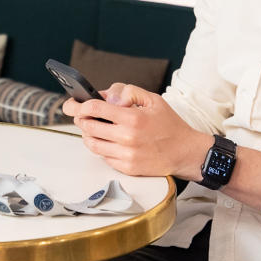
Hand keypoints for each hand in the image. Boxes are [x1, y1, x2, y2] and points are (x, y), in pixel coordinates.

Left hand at [62, 83, 211, 179]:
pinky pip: (104, 157)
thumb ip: (128, 92)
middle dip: (80, 119)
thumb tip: (107, 97)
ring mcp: (126, 155)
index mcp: (132, 118)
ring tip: (92, 128)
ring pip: (92, 144)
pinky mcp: (127, 168)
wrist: (186, 152)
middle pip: (88, 127)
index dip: (80, 106)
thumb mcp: (153, 99)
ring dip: (87, 134)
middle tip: (80, 115)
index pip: (94, 109)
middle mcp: (127, 137)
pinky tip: (108, 141)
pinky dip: (102, 148)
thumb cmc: (170, 125)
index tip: (74, 104)